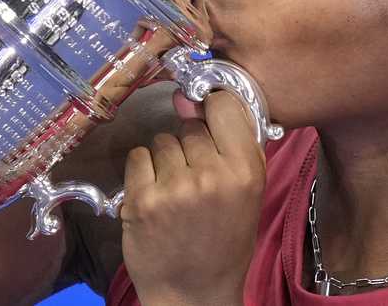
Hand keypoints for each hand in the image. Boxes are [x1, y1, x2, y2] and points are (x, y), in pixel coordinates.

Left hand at [120, 91, 265, 305]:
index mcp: (245, 172)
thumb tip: (193, 100)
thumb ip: (232, 146)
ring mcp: (174, 188)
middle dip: (189, 147)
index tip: (208, 119)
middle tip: (193, 179)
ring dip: (164, 160)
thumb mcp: (249, 193)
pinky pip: (138, 156)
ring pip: (162, 140)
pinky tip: (155, 195)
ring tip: (174, 191)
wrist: (194, 293)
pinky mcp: (142, 199)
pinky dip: (142, 171)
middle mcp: (211, 176)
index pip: (225, 106)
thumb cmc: (224, 243)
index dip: (212, 109)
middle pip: (190, 127)